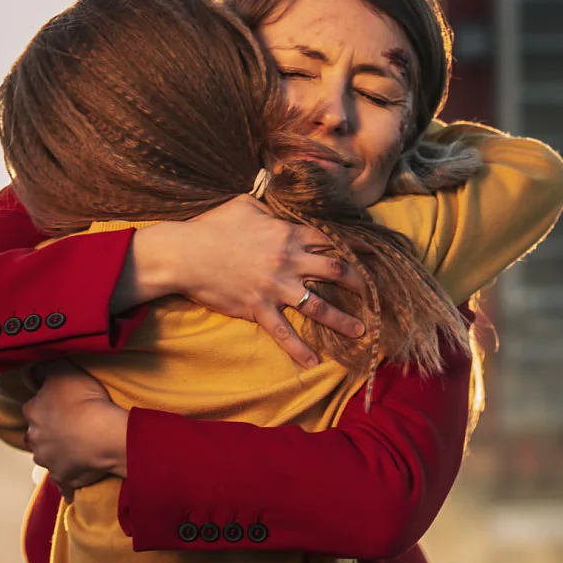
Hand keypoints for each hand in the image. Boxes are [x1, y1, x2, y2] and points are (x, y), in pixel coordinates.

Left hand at [22, 362, 129, 494]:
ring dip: (59, 455)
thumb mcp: (64, 370)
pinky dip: (70, 484)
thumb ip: (47, 367)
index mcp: (33, 412)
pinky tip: (79, 480)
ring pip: (49, 458)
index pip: (34, 407)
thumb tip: (36, 368)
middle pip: (38, 434)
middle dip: (50, 433)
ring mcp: (49, 462)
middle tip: (72, 428)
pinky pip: (65, 484)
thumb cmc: (85, 401)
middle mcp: (35, 438)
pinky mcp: (64, 479)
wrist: (103, 435)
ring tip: (79, 449)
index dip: (49, 405)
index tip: (65, 405)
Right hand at [115, 197, 368, 368]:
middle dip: (359, 284)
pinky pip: (283, 332)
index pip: (330, 240)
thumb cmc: (212, 227)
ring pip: (318, 306)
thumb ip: (269, 206)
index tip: (374, 255)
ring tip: (361, 332)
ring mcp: (274, 287)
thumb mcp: (245, 205)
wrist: (185, 254)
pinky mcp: (258, 308)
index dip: (354, 247)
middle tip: (377, 295)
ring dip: (343, 321)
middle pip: (335, 272)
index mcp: (287, 234)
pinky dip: (299, 349)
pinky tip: (313, 363)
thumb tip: (279, 199)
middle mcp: (288, 261)